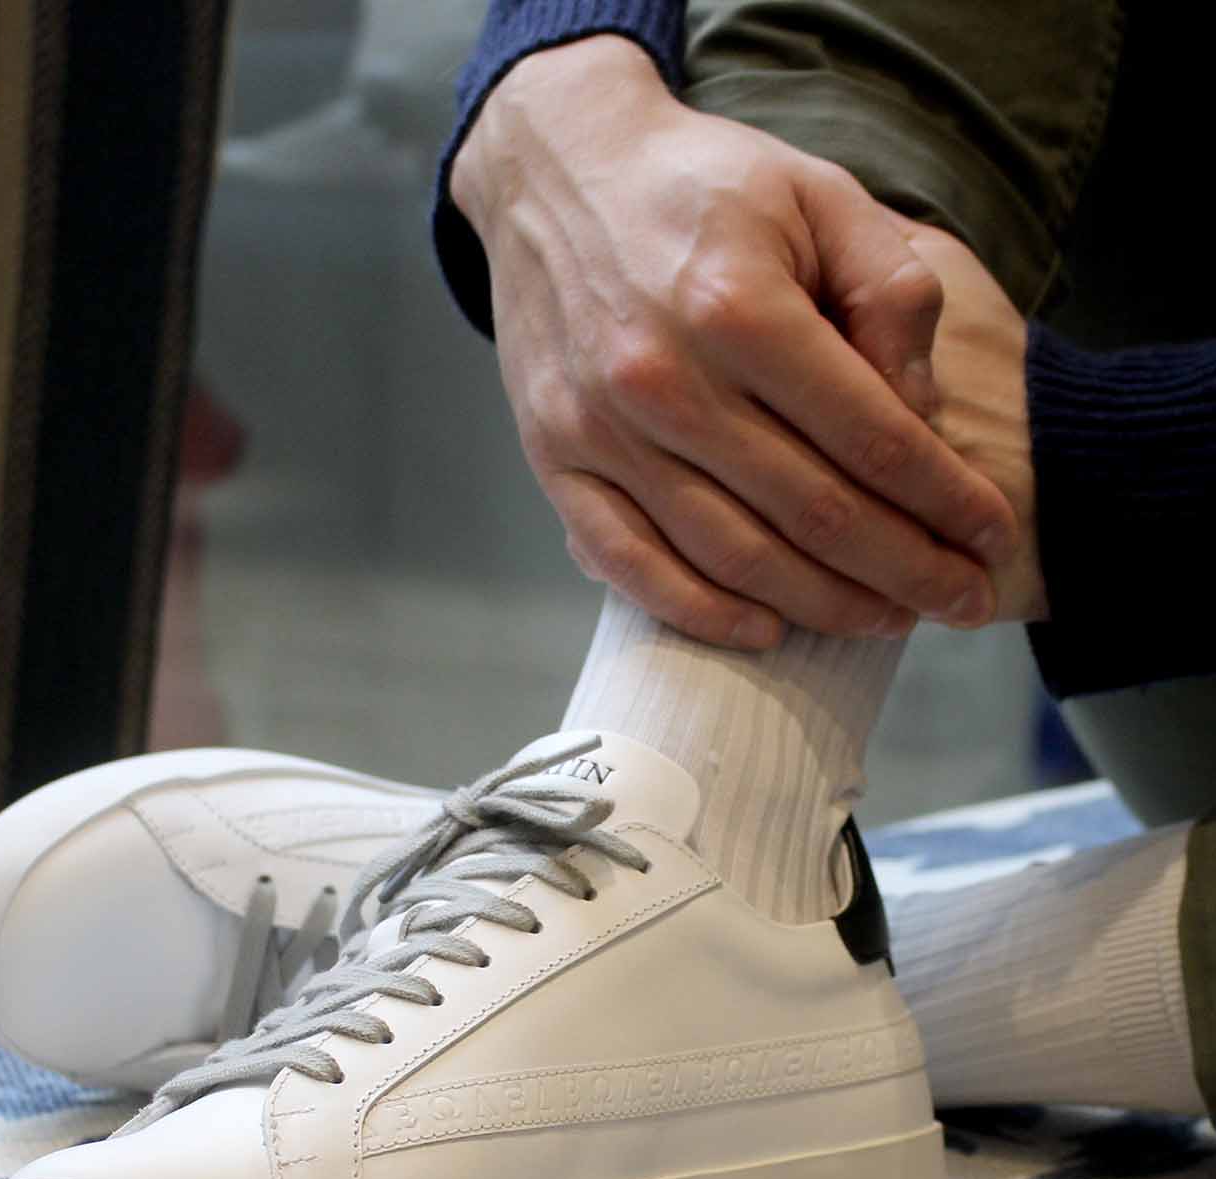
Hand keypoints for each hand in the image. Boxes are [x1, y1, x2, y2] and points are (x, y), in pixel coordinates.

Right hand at [451, 35, 1019, 648]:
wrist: (557, 173)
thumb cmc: (703, 186)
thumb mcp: (822, 194)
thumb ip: (891, 291)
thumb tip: (923, 412)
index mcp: (741, 306)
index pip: (872, 436)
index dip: (945, 501)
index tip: (995, 540)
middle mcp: (667, 380)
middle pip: (813, 513)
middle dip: (904, 570)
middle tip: (962, 602)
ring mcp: (603, 432)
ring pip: (733, 555)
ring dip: (821, 604)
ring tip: (887, 619)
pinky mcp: (557, 463)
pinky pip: (632, 565)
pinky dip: (702, 612)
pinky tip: (764, 631)